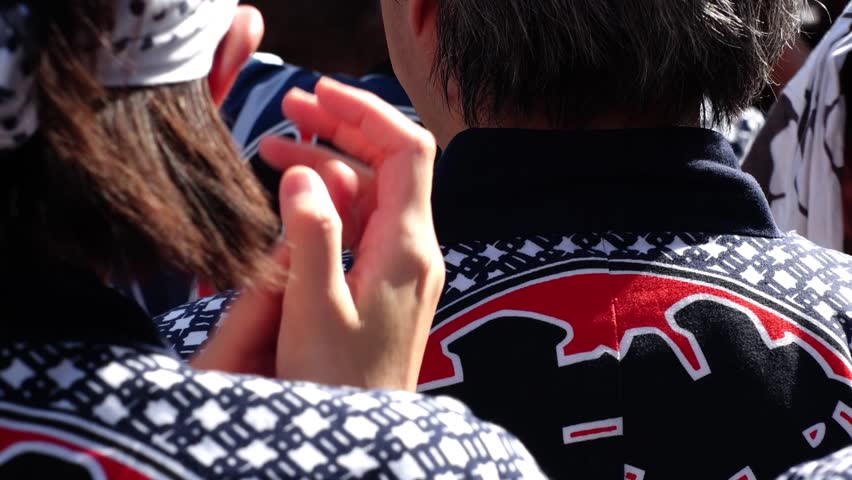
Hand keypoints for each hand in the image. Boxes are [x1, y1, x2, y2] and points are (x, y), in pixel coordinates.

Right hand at [259, 77, 443, 390]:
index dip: (365, 113)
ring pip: (373, 193)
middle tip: (287, 110)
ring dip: (329, 164)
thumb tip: (305, 171)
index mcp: (406, 247)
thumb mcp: (314, 309)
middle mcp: (416, 250)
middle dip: (341, 129)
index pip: (406, 151)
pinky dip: (332, 199)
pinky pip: (365, 223)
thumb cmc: (339, 383)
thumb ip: (311, 234)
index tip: (318, 95)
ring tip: (272, 147)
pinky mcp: (389, 282)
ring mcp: (404, 266)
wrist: (368, 436)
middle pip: (389, 164)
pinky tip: (295, 196)